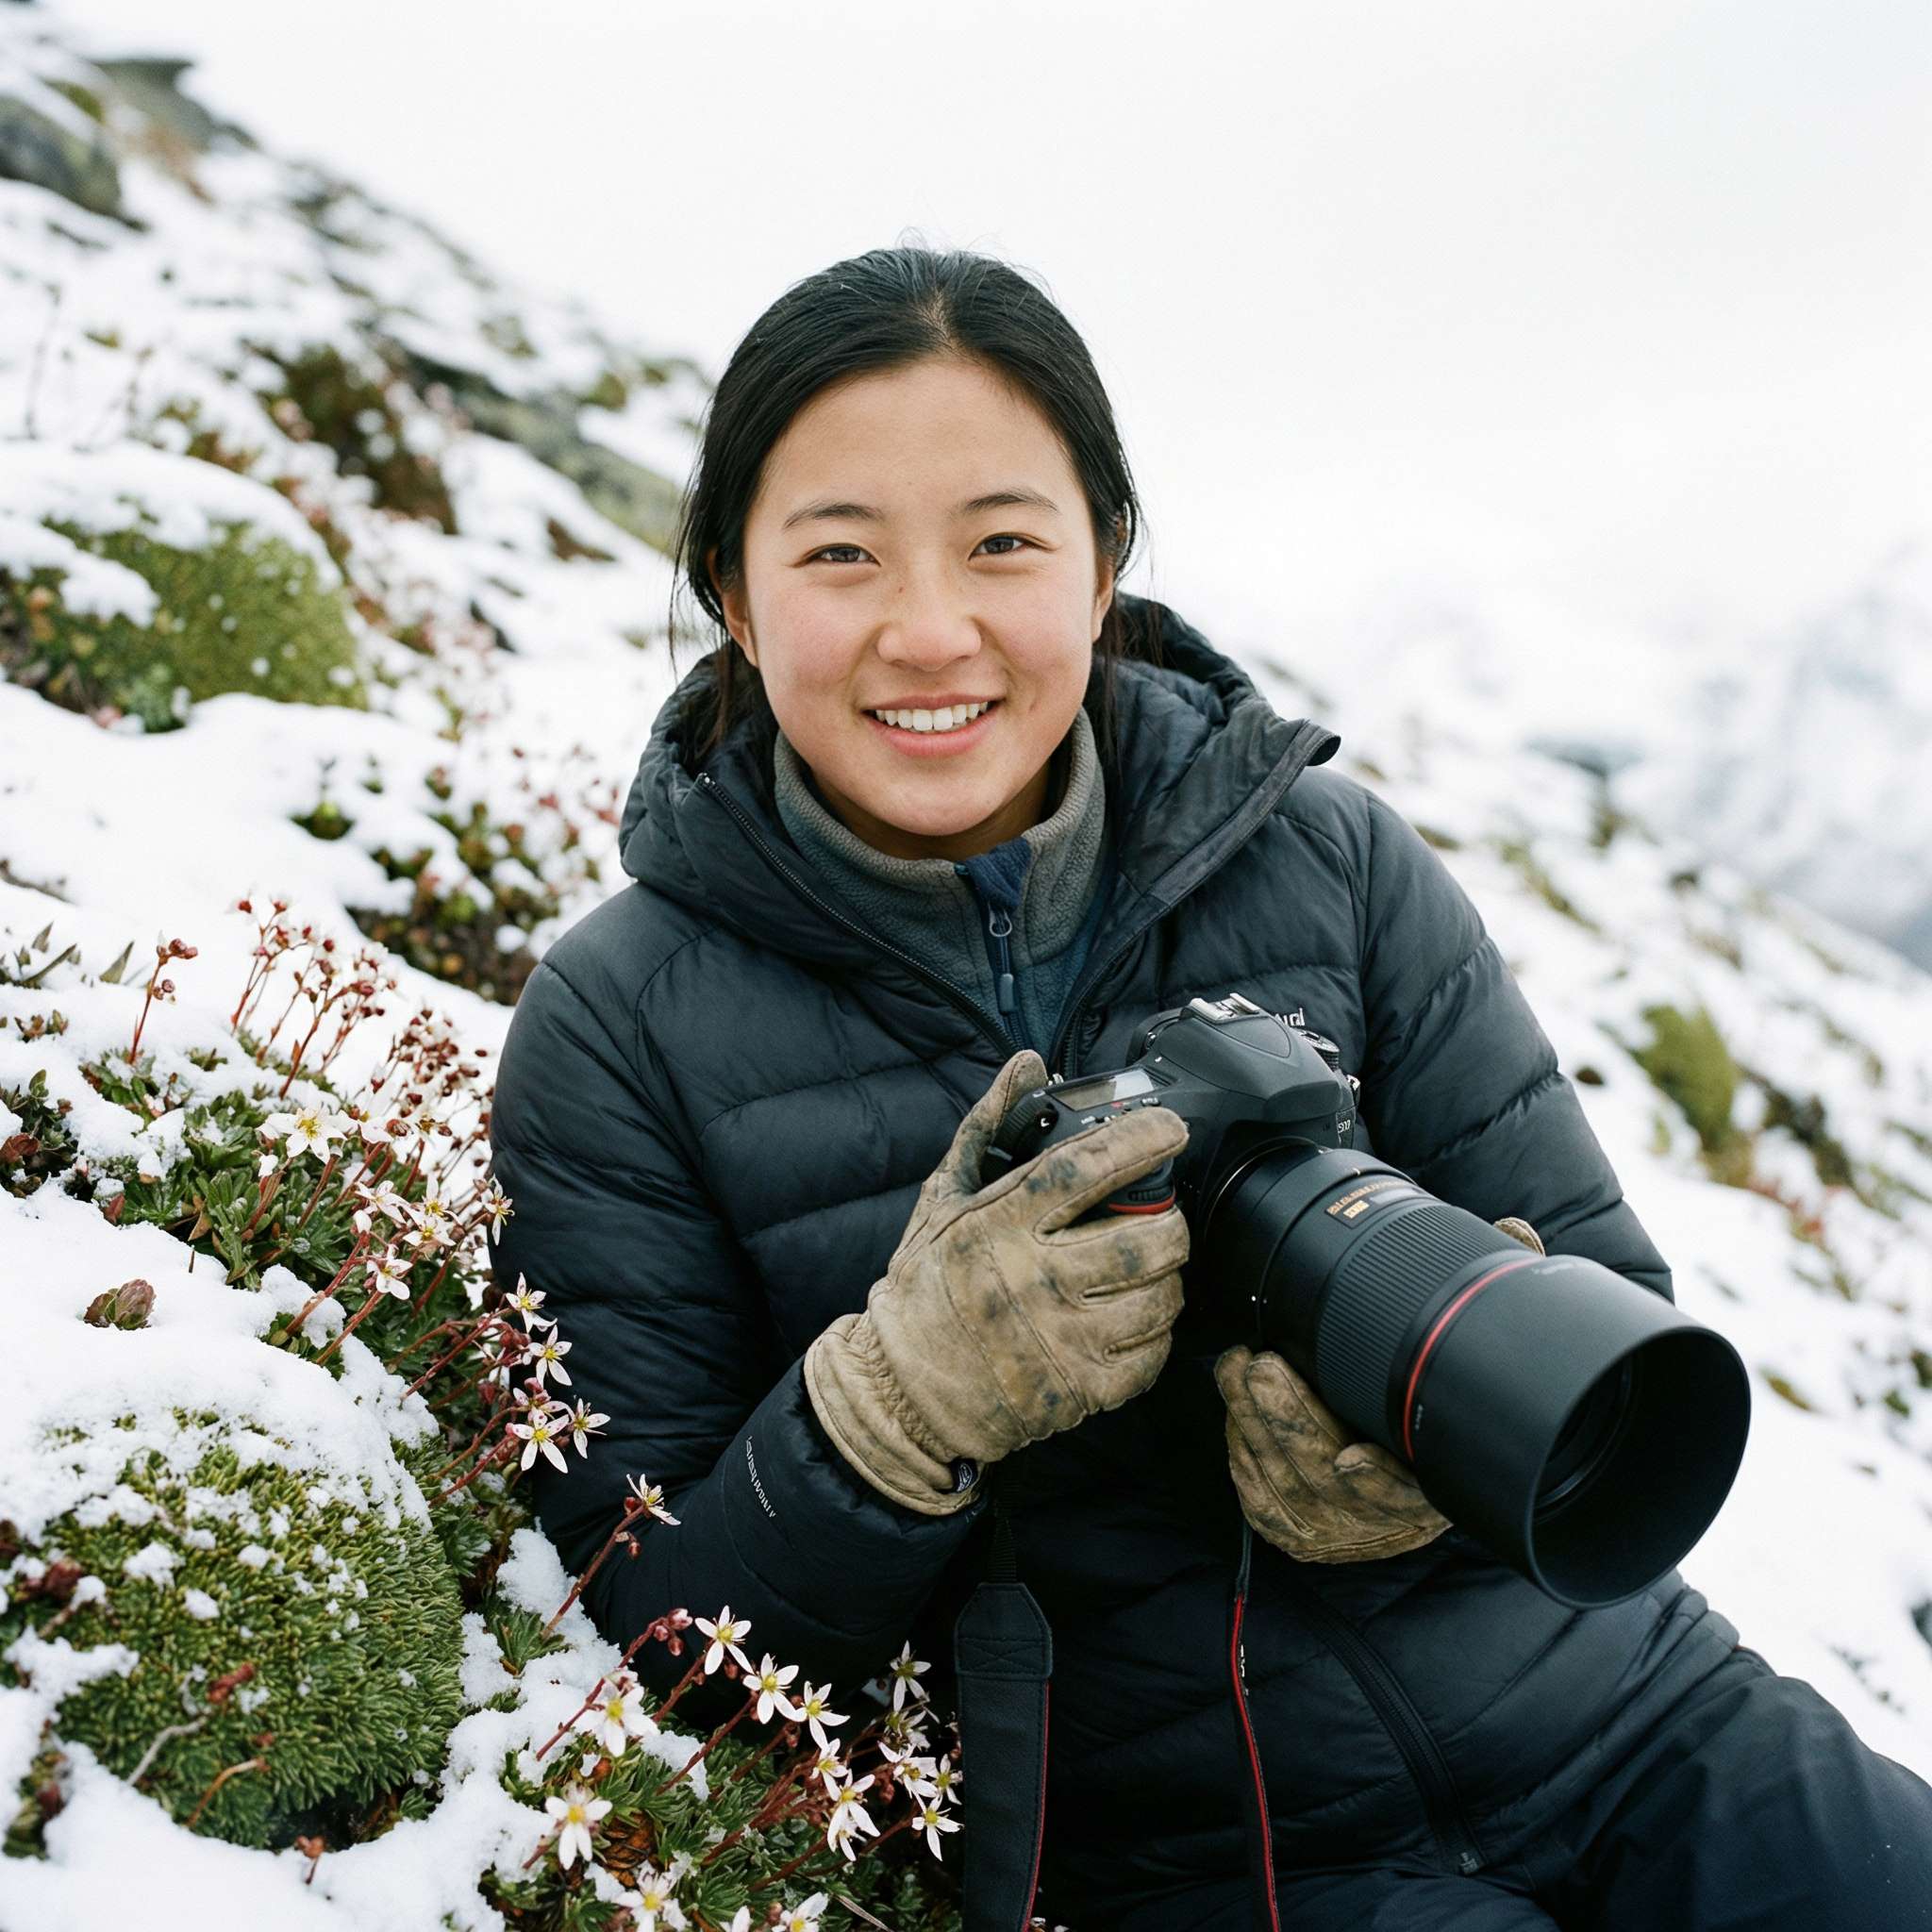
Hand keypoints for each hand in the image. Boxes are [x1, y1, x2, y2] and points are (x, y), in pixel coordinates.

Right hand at [805, 1049, 1190, 1515]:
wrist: (901, 1390)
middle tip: (1161, 1213)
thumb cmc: (925, 1286)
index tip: (1171, 1127)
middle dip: (1171, 1218)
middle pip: (1146, 1237)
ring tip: (1147, 1266)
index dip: (1141, 1139)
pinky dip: (1156, 1332)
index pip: (1086, 1168)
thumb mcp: (943, 1197)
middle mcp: (1034, 1280)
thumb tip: (1028, 1063)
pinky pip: (1152, 1355)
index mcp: (999, 1224)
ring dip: (1167, 1275)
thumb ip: (988, 1125)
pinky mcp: (1079, 1390)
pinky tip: (1133, 1318)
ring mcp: (1061, 1340)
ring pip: (1160, 1295)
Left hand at [1214, 1213, 1545, 1560]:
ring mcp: (1335, 1521)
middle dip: (1291, 1424)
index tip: (1352, 1459)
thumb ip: (1497, 1296)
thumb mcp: (1471, 1354)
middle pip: (1329, 1484)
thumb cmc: (1435, 1405)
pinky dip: (1243, 1445)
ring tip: (1241, 1369)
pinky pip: (1259, 1492)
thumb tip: (1511, 1231)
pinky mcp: (1293, 1520)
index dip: (1380, 1482)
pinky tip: (1235, 1403)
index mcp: (1430, 1481)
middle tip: (1263, 1370)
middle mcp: (1381, 1512)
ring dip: (1256, 1423)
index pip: (1408, 1493)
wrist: (1401, 1475)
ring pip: (1285, 1483)